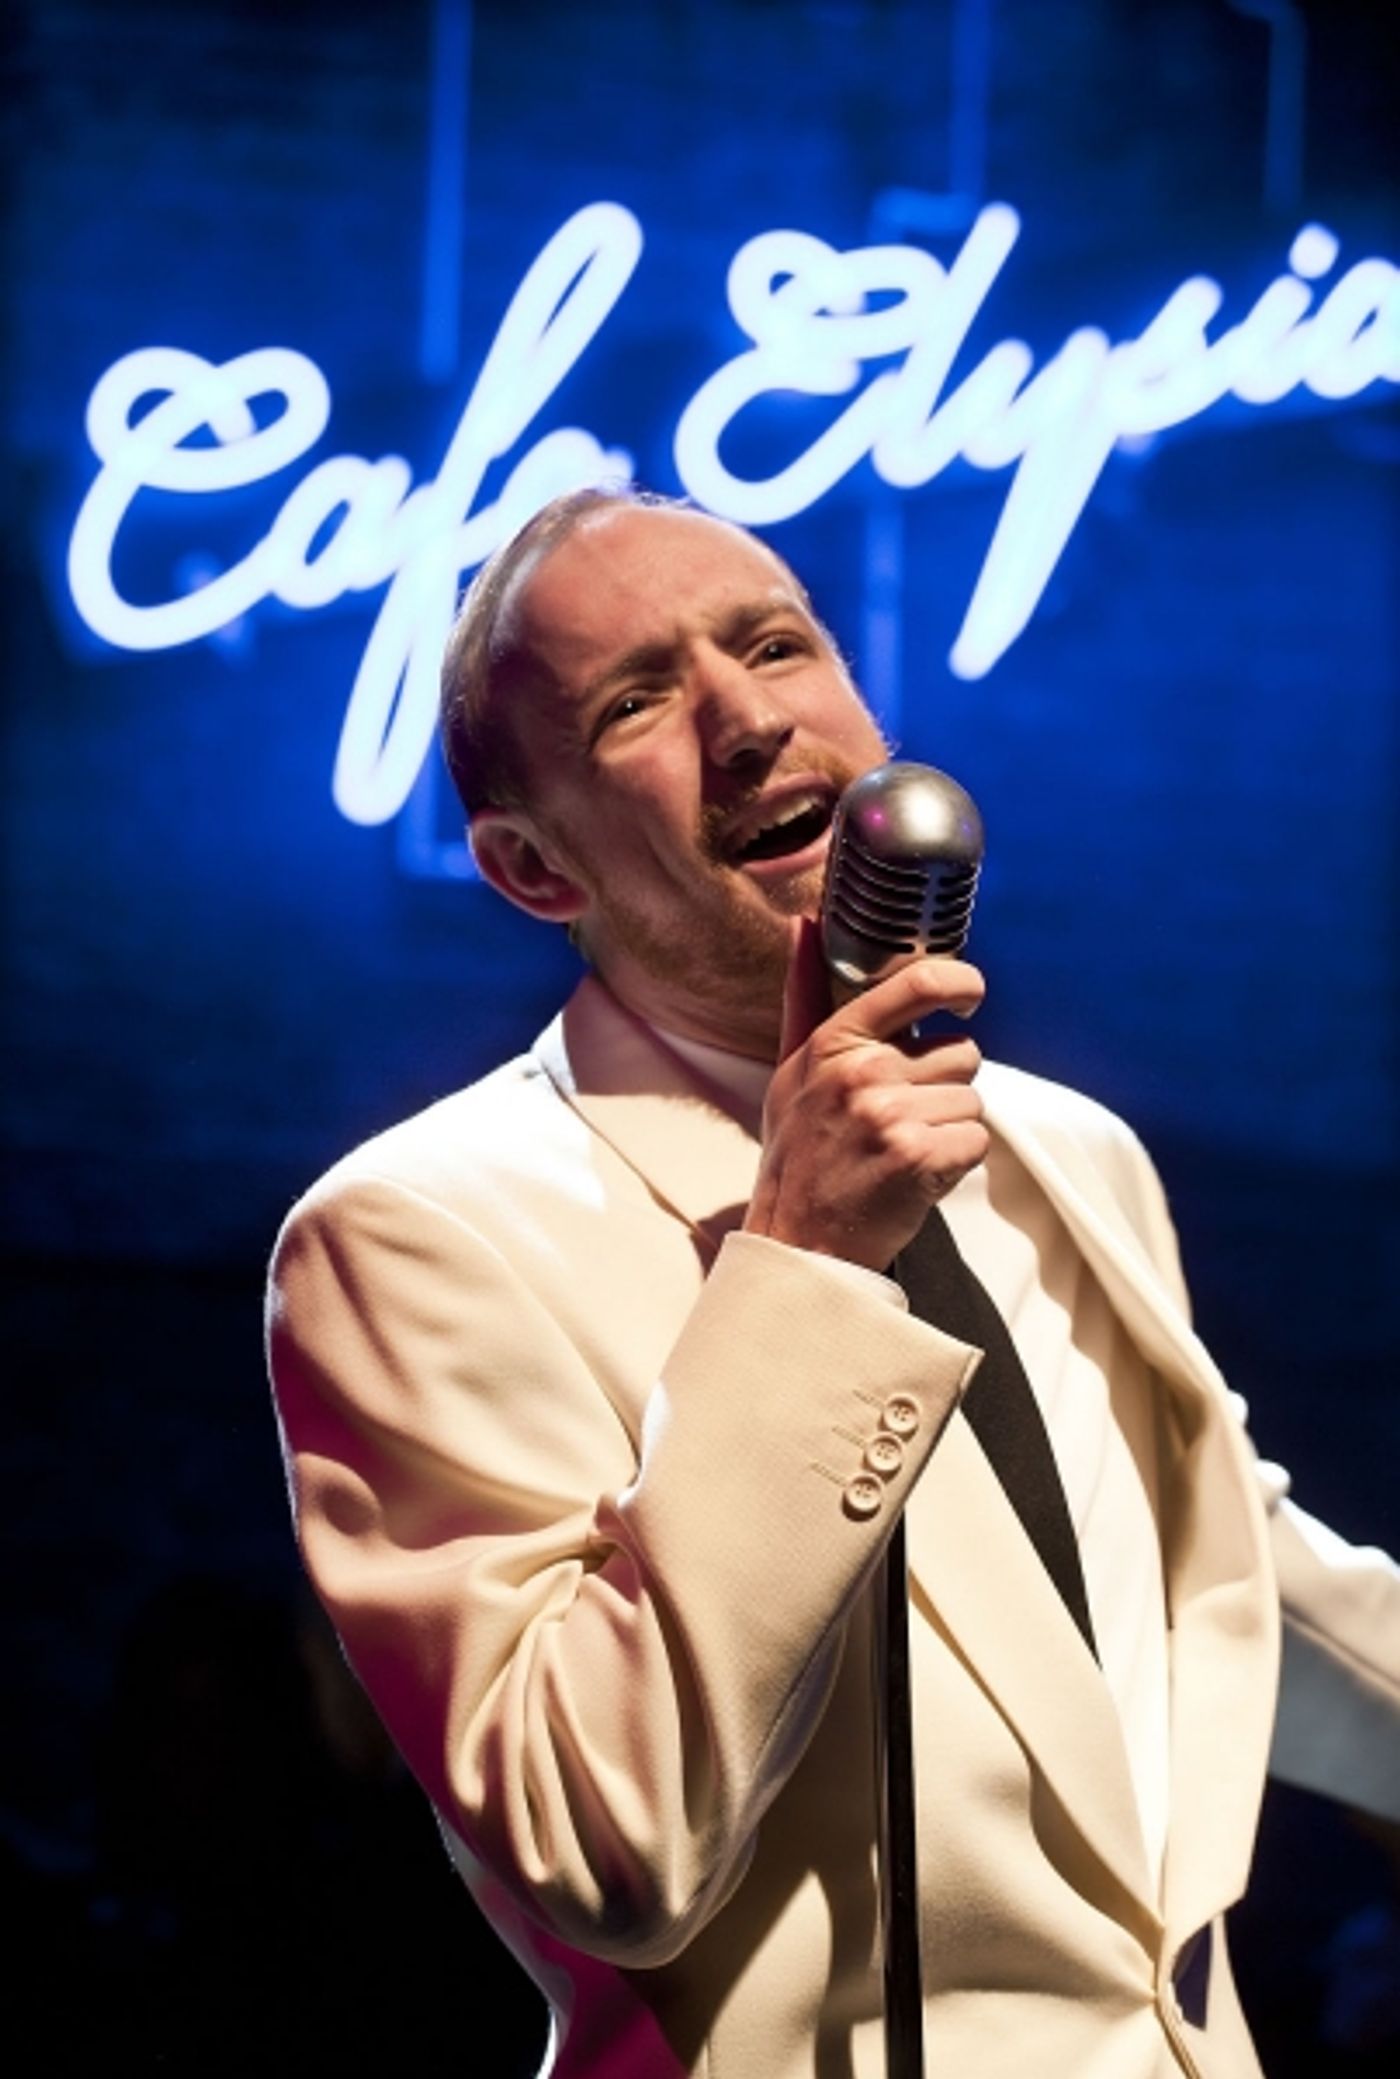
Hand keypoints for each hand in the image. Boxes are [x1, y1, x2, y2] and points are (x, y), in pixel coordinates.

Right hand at [743, 918, 987, 1272]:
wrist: (799, 1239)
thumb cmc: (800, 1154)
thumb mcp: (792, 1070)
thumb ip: (805, 998)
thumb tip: (806, 924)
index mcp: (836, 1043)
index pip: (916, 984)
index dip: (960, 981)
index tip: (969, 995)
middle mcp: (863, 1073)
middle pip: (962, 1053)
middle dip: (946, 1084)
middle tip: (905, 1116)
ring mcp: (892, 1116)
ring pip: (973, 1100)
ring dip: (950, 1127)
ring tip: (905, 1149)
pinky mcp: (921, 1158)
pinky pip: (978, 1140)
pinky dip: (957, 1161)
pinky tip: (918, 1174)